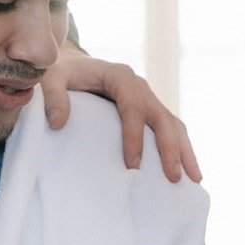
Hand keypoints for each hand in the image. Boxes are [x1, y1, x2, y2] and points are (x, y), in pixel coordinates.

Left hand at [41, 51, 200, 183]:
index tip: (132, 166)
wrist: (71, 65)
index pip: (133, 107)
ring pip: (173, 124)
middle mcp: (139, 86)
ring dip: (184, 151)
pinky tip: (186, 170)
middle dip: (170, 148)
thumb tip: (58, 122)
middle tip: (174, 178)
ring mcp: (147, 98)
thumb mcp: (51, 79)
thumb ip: (53, 97)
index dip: (134, 136)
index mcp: (120, 77)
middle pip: (162, 117)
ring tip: (194, 179)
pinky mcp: (148, 110)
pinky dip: (180, 148)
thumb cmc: (61, 73)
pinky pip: (169, 129)